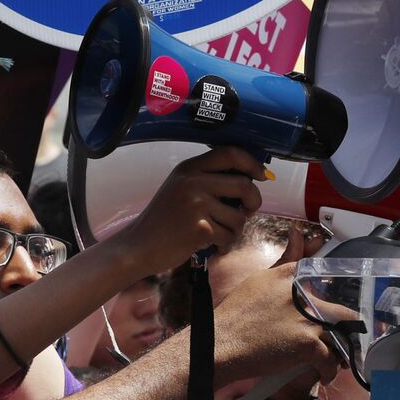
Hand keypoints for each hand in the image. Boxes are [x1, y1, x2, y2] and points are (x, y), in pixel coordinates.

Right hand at [105, 147, 266, 274]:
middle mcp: (192, 182)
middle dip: (254, 201)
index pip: (230, 153)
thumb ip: (206, 179)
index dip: (252, 163)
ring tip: (217, 234)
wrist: (138, 246)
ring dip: (235, 230)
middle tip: (248, 211)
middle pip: (244, 185)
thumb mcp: (179, 188)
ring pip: (239, 216)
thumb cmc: (163, 221)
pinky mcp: (200, 228)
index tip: (261, 175)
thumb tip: (249, 178)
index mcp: (188, 169)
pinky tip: (209, 245)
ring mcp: (196, 204)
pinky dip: (224, 245)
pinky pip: (229, 236)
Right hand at [214, 252, 339, 388]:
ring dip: (340, 350)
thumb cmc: (235, 315)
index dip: (338, 296)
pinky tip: (323, 373)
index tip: (339, 311)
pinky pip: (331, 360)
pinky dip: (329, 370)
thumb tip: (299, 232)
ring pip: (341, 336)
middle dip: (345, 329)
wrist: (220, 344)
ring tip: (334, 359)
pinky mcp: (307, 344)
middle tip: (340, 340)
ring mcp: (308, 319)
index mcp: (291, 275)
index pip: (329, 279)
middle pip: (342, 310)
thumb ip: (285, 259)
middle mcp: (303, 295)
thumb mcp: (259, 280)